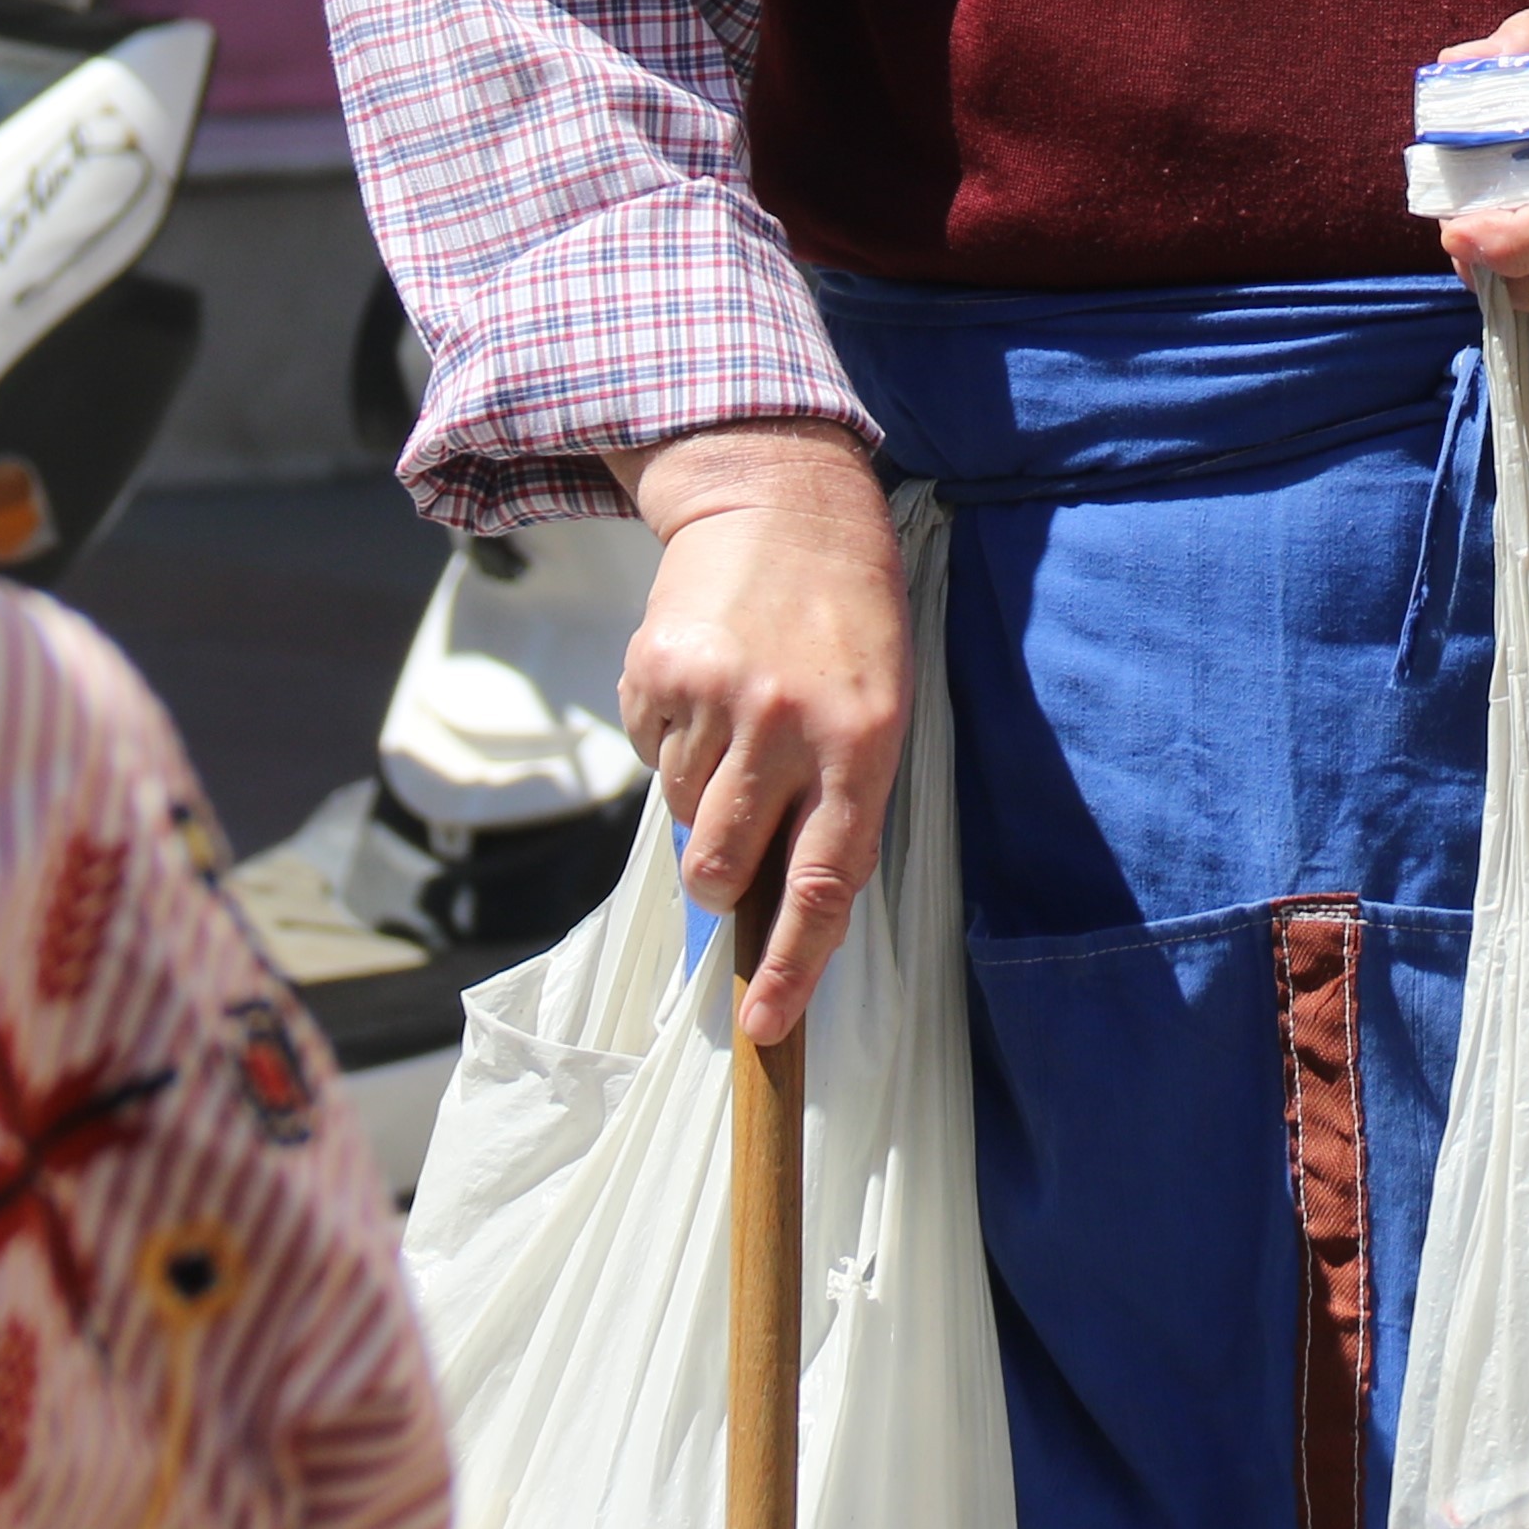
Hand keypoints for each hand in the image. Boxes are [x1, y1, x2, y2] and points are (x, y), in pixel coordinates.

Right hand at [604, 420, 907, 1048]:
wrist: (783, 499)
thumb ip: (838, 806)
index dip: (791, 968)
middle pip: (725, 866)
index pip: (823, 885)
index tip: (765, 1029)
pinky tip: (706, 684)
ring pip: (683, 813)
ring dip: (701, 791)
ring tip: (738, 720)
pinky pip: (649, 752)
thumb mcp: (880, 708)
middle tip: (735, 833)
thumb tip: (779, 915)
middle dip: (720, 878)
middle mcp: (791, 725)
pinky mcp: (659, 669)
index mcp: (865, 745)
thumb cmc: (846, 624)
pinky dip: (670, 737)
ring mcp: (720, 696)